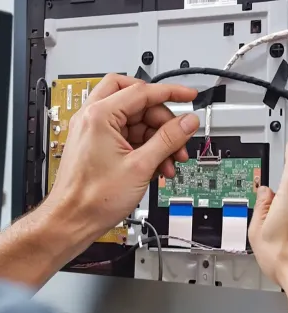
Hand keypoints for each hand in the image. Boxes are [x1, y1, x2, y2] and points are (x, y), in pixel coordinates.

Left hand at [47, 74, 198, 241]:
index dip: (171, 92)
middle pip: (139, 103)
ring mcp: (96, 131)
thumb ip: (168, 139)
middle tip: (178, 137)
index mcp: (99, 115)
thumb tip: (187, 122)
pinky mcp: (100, 144)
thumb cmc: (93, 198)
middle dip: (162, 121)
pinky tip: (159, 166)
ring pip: (136, 121)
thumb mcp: (141, 166)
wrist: (72, 221)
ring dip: (158, 138)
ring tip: (171, 160)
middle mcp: (94, 118)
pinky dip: (147, 147)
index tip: (189, 95)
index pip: (142, 91)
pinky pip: (130, 136)